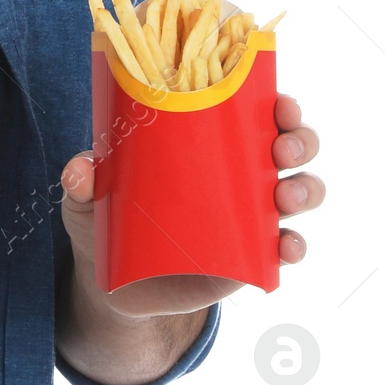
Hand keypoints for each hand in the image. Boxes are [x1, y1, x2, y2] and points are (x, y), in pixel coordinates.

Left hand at [58, 91, 323, 318]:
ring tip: (284, 195)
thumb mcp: (88, 197)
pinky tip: (285, 246)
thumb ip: (83, 181)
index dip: (272, 100)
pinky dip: (295, 245)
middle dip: (299, 139)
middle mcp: (235, 171)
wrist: (115, 286)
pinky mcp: (252, 257)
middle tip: (283, 147)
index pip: (248, 109)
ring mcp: (249, 214)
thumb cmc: (105, 221)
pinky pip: (287, 248)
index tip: (277, 98)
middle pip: (288, 144)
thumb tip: (80, 169)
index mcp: (203, 140)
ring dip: (304, 188)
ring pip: (298, 190)